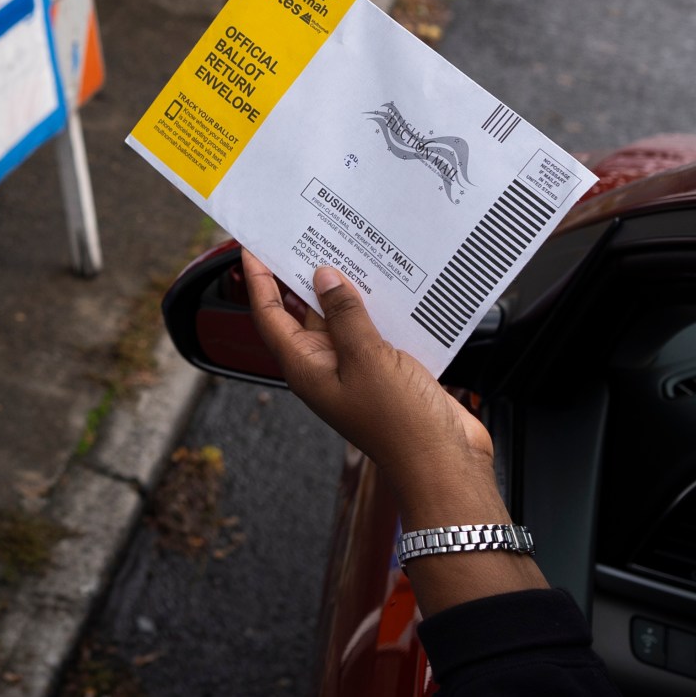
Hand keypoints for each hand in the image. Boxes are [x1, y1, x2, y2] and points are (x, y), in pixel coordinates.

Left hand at [243, 250, 546, 609]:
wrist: (444, 463)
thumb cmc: (400, 423)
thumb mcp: (367, 358)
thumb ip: (344, 315)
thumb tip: (323, 278)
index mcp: (306, 367)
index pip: (269, 316)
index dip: (258, 281)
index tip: (251, 247)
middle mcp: (326, 366)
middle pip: (302, 313)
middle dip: (299, 276)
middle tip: (301, 234)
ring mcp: (356, 368)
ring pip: (341, 318)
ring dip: (342, 287)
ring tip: (344, 245)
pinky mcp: (386, 369)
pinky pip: (373, 329)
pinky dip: (376, 305)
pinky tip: (387, 281)